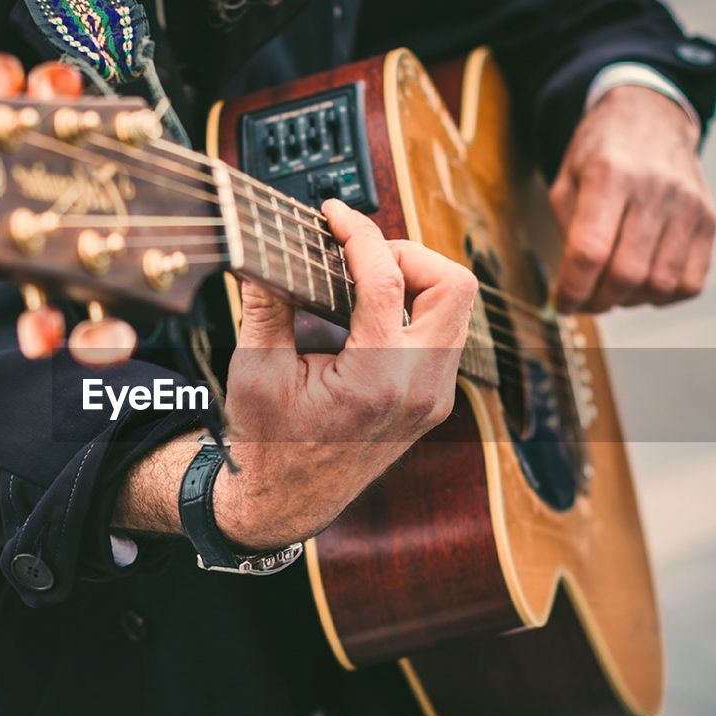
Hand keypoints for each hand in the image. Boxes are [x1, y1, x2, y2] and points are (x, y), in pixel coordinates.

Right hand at [211, 200, 477, 549]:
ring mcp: (434, 396)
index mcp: (375, 382)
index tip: (334, 215)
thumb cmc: (270, 443)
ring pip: (458, 307)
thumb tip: (264, 249)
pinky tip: (373, 309)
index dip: (358, 234)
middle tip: (361, 253)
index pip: (386, 281)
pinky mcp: (434, 398)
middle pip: (453, 284)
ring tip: (365, 276)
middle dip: (407, 252)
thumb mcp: (257, 370)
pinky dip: (417, 306)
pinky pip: (446, 332)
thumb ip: (266, 303)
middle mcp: (418, 389)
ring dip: (417, 278)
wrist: (289, 501)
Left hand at [549, 85, 715, 312]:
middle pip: (626, 273)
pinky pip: (690, 282)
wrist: (651, 117)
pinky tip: (644, 283)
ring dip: (629, 301)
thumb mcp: (567, 180)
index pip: (589, 252)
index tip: (562, 303)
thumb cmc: (600, 153)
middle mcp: (655, 188)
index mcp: (609, 174)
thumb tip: (572, 290)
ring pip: (659, 284)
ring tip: (612, 290)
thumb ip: (567, 233)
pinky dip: (663, 296)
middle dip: (598, 301)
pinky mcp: (709, 220)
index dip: (572, 290)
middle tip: (585, 300)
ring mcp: (689, 205)